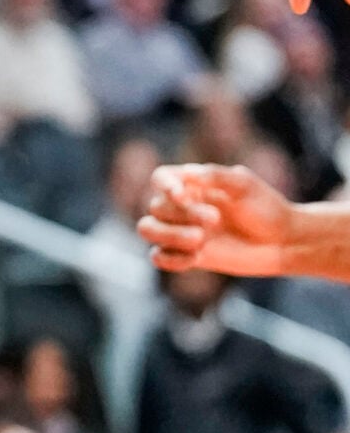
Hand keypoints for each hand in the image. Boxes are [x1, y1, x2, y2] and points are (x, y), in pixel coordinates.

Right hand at [138, 162, 297, 274]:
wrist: (285, 242)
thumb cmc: (267, 208)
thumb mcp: (245, 185)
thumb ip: (215, 176)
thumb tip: (185, 173)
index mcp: (191, 184)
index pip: (160, 178)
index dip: (164, 186)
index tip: (182, 196)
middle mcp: (182, 207)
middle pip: (156, 207)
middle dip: (182, 215)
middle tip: (216, 220)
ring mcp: (183, 232)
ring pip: (148, 230)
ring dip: (168, 235)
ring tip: (200, 241)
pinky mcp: (189, 256)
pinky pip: (159, 258)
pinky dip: (170, 258)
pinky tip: (196, 258)